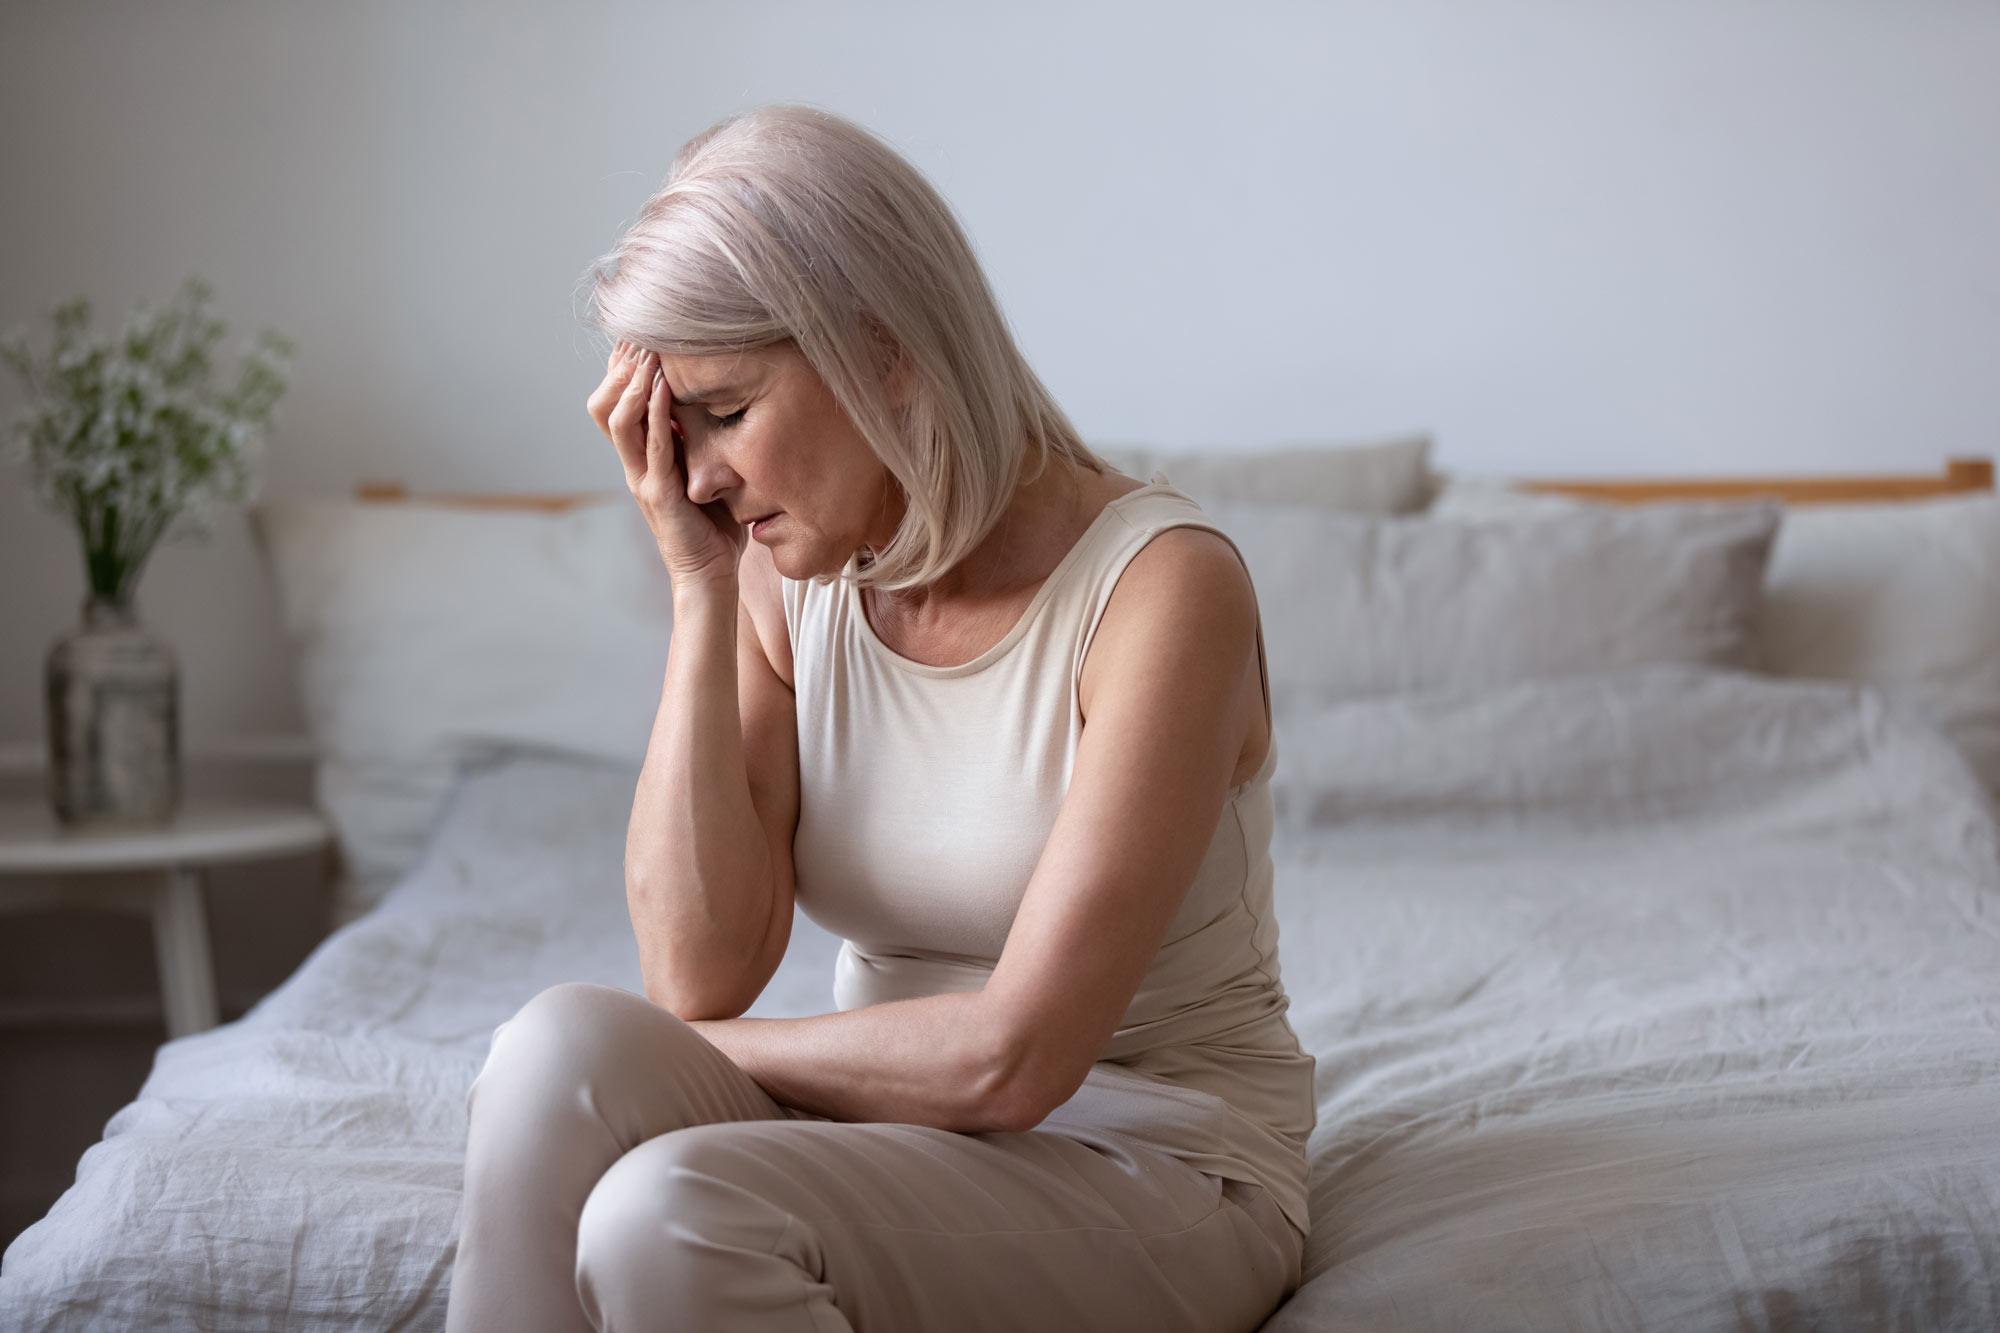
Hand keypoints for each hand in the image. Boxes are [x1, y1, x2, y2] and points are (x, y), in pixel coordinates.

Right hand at [587, 339, 745, 588]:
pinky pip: (650, 446)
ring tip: (647, 349)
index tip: (638, 331)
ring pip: (618, 419)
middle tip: (639, 331)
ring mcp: (642, 478)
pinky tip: (662, 385)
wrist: (709, 574)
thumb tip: (714, 396)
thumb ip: (697, 438)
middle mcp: (633, 463)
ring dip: (632, 381)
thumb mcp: (702, 468)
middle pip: (604, 403)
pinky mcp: (659, 494)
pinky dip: (655, 412)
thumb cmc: (711, 523)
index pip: (615, 400)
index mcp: (640, 456)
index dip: (620, 366)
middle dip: (619, 365)